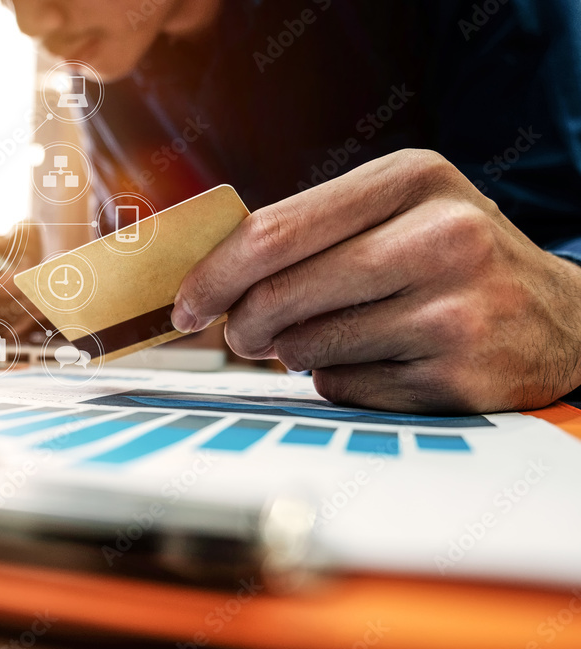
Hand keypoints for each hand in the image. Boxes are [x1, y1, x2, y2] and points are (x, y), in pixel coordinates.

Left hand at [172, 149, 580, 413]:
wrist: (561, 316)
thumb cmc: (453, 256)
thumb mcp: (396, 211)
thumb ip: (310, 230)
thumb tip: (211, 275)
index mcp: (411, 179)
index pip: (274, 232)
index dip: (214, 274)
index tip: (185, 303)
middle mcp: (441, 237)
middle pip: (281, 294)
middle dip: (239, 324)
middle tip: (236, 334)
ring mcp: (455, 310)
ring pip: (308, 347)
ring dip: (291, 353)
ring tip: (316, 339)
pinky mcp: (459, 375)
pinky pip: (347, 388)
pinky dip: (339, 380)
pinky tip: (373, 361)